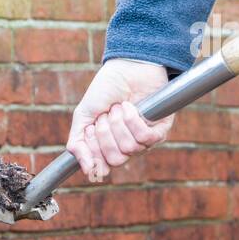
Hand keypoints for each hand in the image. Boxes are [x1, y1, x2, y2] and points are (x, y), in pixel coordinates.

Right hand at [67, 59, 173, 182]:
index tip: (91, 127)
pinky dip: (134, 119)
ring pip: (130, 148)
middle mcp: (127, 147)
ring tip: (119, 106)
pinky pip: (146, 138)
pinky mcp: (161, 129)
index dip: (94, 147)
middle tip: (106, 114)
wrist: (126, 67)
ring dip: (119, 122)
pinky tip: (131, 106)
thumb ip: (77, 144)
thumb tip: (88, 172)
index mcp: (109, 147)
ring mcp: (144, 140)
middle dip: (106, 133)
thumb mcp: (83, 116)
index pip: (101, 165)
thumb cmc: (105, 90)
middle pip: (116, 159)